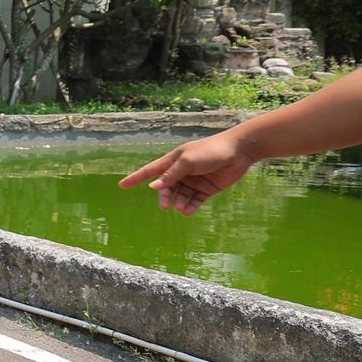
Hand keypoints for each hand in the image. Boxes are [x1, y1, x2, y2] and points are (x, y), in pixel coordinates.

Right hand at [118, 133, 251, 215]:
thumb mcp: (188, 161)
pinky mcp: (207, 189)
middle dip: (163, 197)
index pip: (149, 171)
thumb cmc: (211, 151)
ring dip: (178, 203)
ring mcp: (194, 181)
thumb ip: (171, 175)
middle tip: (165, 206)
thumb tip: (153, 187)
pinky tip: (188, 211)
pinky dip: (190, 206)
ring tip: (182, 208)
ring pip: (179, 196)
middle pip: (165, 188)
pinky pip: (194, 201)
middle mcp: (181, 172)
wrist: (239, 151)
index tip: (121, 186)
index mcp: (173, 161)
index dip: (135, 178)